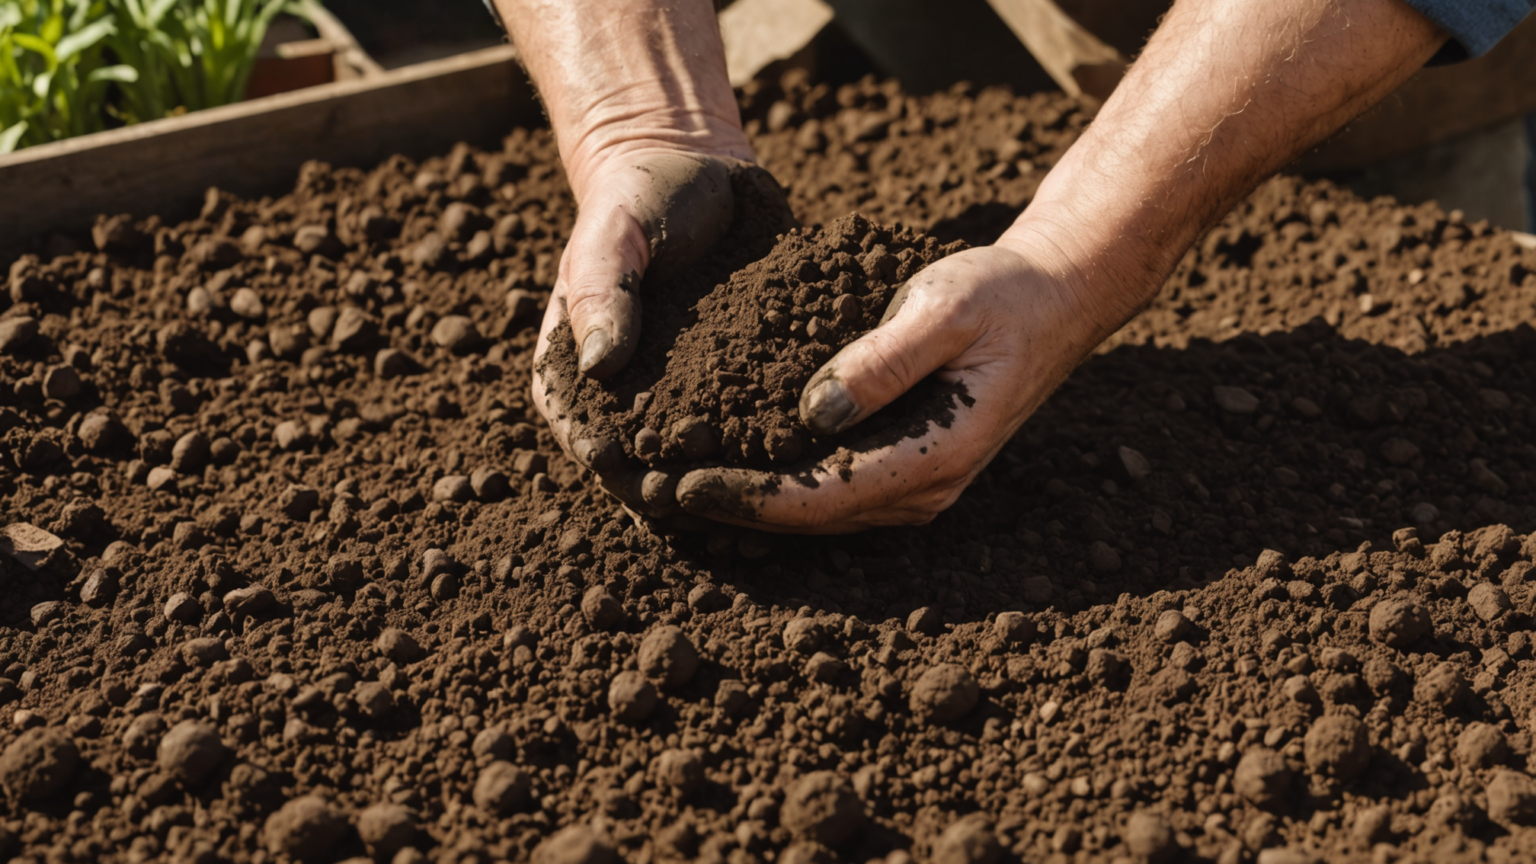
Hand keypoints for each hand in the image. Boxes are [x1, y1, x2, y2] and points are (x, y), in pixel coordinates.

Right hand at [530, 148, 742, 517]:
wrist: (697, 167)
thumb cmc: (636, 198)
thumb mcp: (613, 235)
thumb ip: (601, 293)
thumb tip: (597, 367)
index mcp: (577, 372)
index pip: (584, 434)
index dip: (608, 461)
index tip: (632, 472)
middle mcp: (630, 398)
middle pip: (644, 461)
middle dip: (673, 483)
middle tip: (702, 491)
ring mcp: (687, 396)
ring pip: (702, 453)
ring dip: (727, 474)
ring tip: (753, 482)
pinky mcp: (739, 381)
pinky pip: (753, 418)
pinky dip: (773, 438)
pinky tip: (800, 449)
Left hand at [672, 235, 1134, 532]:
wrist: (1059, 300)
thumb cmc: (1000, 295)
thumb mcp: (939, 308)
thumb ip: (880, 362)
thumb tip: (811, 414)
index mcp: (932, 455)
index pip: (819, 498)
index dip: (746, 497)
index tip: (681, 482)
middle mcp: (926, 488)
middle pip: (811, 519)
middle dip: (733, 510)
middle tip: (654, 490)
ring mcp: (922, 486)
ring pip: (820, 514)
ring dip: (752, 504)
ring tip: (677, 481)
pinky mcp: (912, 468)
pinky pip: (835, 492)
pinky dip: (782, 487)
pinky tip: (735, 464)